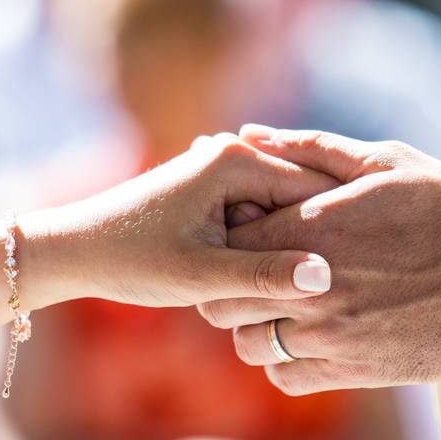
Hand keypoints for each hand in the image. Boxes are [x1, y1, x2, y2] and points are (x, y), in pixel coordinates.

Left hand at [38, 134, 338, 307]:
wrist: (77, 250)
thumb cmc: (132, 261)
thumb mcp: (202, 275)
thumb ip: (264, 275)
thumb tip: (325, 278)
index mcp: (235, 160)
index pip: (313, 190)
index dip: (337, 233)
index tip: (363, 272)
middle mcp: (231, 153)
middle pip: (298, 198)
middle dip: (311, 240)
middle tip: (336, 286)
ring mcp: (221, 168)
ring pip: (279, 209)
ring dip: (286, 244)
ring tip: (300, 286)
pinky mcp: (213, 187)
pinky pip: (257, 212)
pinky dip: (264, 242)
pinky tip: (266, 274)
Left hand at [197, 126, 440, 394]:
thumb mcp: (385, 161)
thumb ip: (310, 148)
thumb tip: (249, 132)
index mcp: (308, 229)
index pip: (227, 237)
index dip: (229, 232)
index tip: (250, 228)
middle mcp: (305, 286)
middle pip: (222, 296)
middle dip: (230, 281)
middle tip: (257, 270)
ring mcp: (327, 334)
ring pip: (247, 343)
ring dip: (254, 324)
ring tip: (282, 305)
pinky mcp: (351, 370)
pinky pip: (284, 377)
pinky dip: (284, 360)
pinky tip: (307, 336)